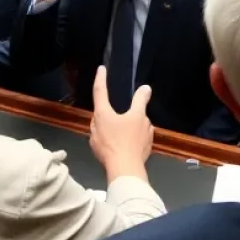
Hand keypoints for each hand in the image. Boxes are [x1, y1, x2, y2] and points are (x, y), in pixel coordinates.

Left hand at [89, 66, 153, 183]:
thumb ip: (141, 101)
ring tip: (131, 125)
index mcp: (102, 114)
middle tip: (126, 105)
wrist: (124, 170)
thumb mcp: (139, 117)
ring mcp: (95, 140)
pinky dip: (116, 134)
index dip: (101, 78)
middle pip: (103, 110)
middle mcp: (94, 125)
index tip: (101, 68)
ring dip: (116, 122)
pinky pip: (107, 137)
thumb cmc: (130, 140)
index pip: (100, 91)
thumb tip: (144, 88)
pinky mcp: (99, 152)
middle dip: (113, 106)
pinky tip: (128, 140)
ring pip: (106, 125)